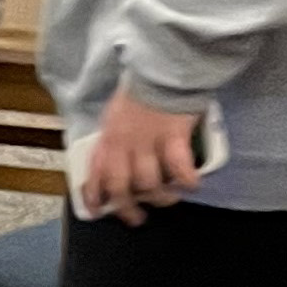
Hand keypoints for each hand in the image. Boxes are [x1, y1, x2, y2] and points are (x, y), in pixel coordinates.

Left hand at [79, 83, 204, 223]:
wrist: (162, 69)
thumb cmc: (141, 90)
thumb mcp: (116, 114)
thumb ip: (115, 138)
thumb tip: (117, 159)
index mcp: (107, 137)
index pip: (95, 173)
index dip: (93, 196)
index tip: (96, 211)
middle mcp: (124, 143)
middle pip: (121, 187)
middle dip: (127, 208)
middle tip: (137, 218)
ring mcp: (149, 142)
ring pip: (150, 183)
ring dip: (161, 197)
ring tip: (169, 198)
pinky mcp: (174, 137)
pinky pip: (179, 169)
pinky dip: (187, 181)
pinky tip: (192, 184)